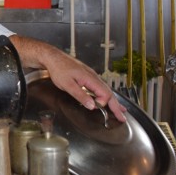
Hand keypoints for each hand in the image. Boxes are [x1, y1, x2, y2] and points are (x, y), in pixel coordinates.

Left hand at [8, 35, 126, 121]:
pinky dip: (107, 95)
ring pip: (106, 90)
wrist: (52, 57)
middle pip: (109, 93)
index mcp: (90, 78)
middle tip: (123, 117)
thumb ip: (80, 95)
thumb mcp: (67, 85)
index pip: (104, 93)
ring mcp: (91, 76)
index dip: (103, 102)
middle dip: (116, 106)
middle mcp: (93, 76)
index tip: (96, 107)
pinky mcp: (87, 76)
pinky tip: (107, 99)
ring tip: (120, 110)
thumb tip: (93, 105)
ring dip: (113, 101)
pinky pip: (100, 87)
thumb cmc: (58, 69)